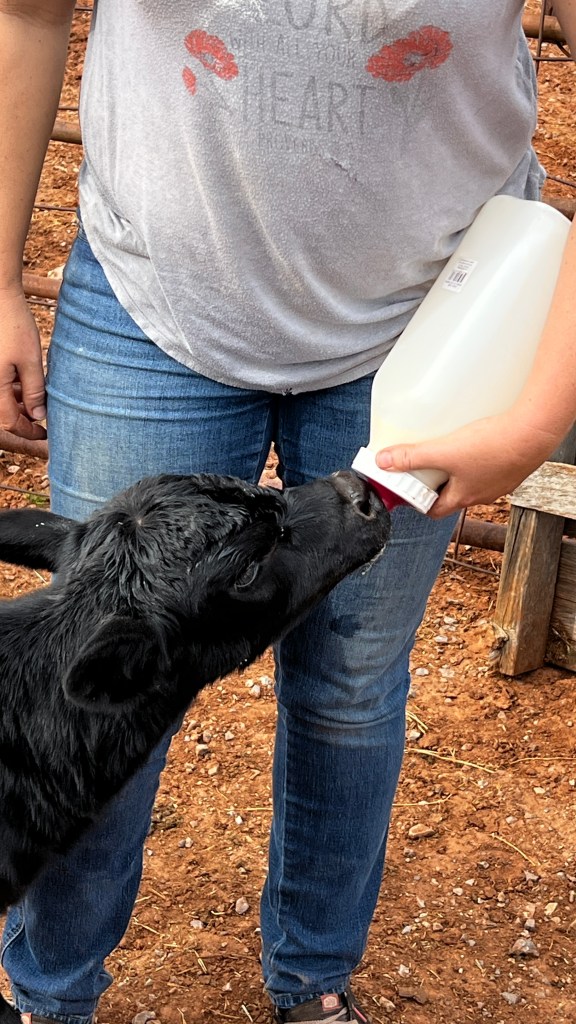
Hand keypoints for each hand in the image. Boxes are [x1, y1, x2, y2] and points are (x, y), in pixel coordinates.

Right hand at [0, 287, 46, 441]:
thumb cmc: (13, 324)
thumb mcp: (31, 360)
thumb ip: (35, 391)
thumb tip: (38, 417)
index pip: (10, 422)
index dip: (28, 431)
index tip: (45, 434)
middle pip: (3, 412)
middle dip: (24, 416)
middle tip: (44, 413)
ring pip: (1, 397)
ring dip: (19, 401)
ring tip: (38, 394)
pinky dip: (11, 386)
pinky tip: (26, 378)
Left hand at [375, 412, 562, 517]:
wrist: (535, 432)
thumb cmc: (495, 447)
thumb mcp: (444, 452)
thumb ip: (412, 457)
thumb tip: (382, 462)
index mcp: (463, 497)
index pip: (433, 510)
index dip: (416, 501)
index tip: (405, 486)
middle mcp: (482, 493)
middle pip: (449, 492)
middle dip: (434, 480)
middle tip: (422, 462)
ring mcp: (499, 479)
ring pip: (469, 477)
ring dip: (455, 466)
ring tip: (445, 446)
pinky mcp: (510, 463)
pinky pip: (487, 463)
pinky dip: (476, 455)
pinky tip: (475, 437)